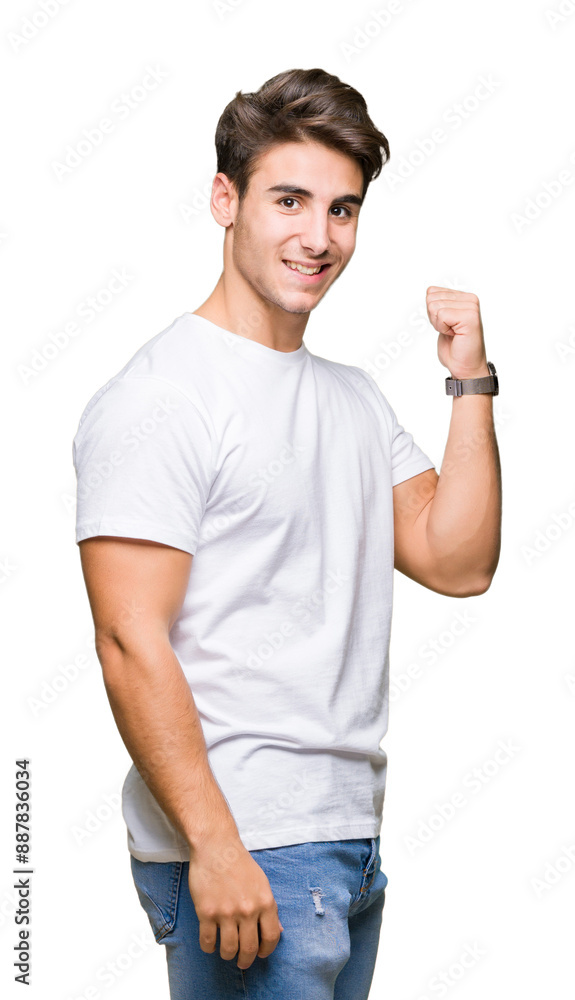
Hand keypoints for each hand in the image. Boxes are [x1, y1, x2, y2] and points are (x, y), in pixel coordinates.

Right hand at [188, 835, 284, 969]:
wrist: (216, 847)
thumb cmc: (240, 863)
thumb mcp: (262, 883)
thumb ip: (269, 908)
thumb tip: (277, 930)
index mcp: (265, 902)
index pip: (271, 937)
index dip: (266, 951)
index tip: (260, 954)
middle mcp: (248, 910)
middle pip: (249, 948)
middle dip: (246, 960)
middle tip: (242, 962)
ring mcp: (226, 912)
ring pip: (228, 949)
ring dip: (227, 955)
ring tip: (226, 951)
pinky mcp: (206, 912)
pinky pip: (207, 942)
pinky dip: (208, 947)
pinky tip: (210, 943)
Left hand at [426, 286, 488, 378]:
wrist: (466, 366)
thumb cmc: (455, 347)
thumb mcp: (442, 319)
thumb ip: (438, 303)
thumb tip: (429, 291)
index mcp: (464, 297)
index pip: (432, 292)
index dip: (432, 313)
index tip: (446, 324)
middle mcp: (470, 299)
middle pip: (431, 298)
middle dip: (434, 318)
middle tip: (449, 330)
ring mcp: (471, 307)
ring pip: (435, 306)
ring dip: (439, 324)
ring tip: (452, 333)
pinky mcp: (470, 316)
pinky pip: (441, 315)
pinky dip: (442, 328)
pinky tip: (454, 334)